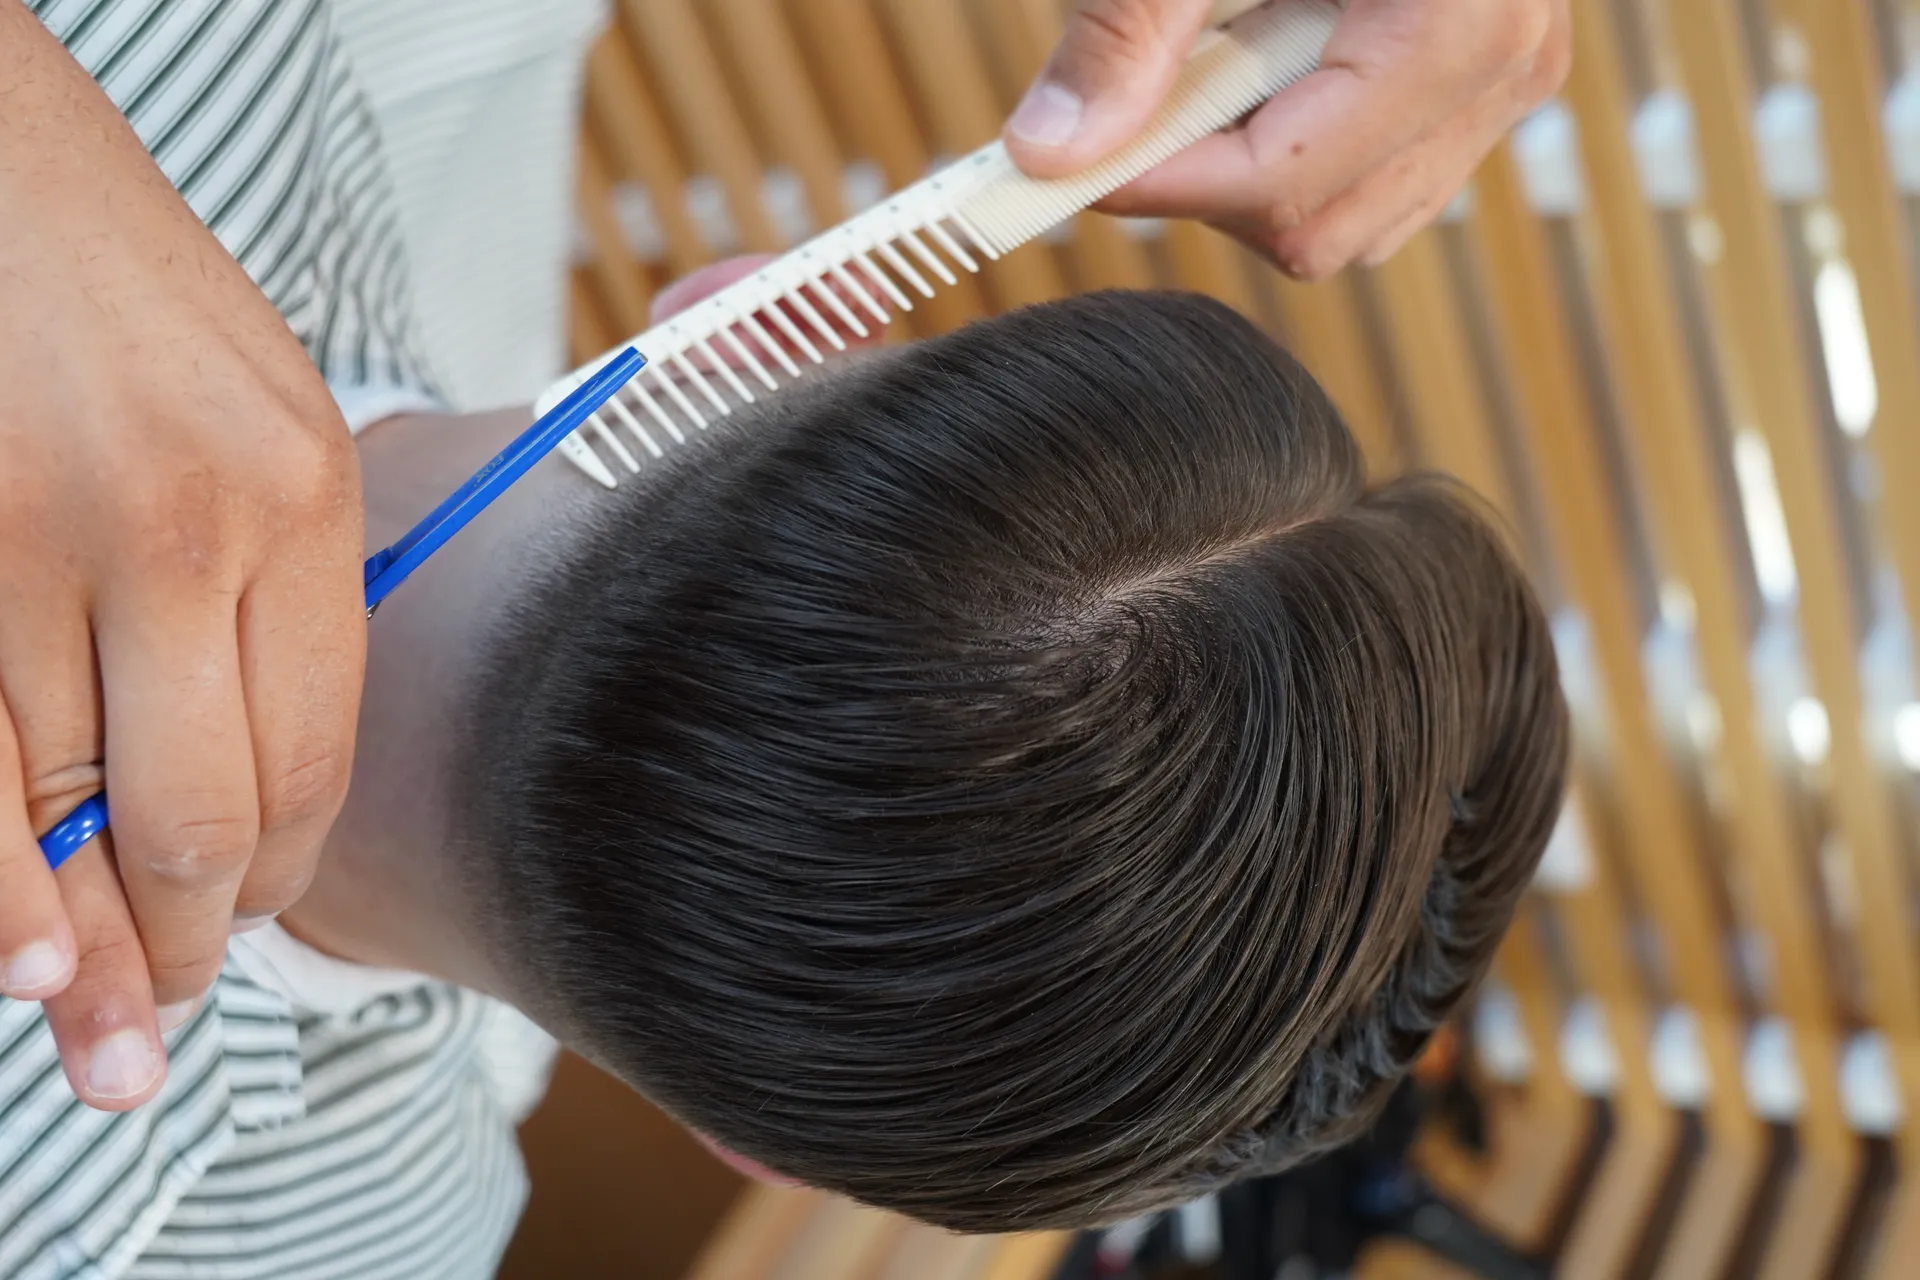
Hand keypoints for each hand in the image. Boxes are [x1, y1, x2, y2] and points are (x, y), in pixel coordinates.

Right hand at [0, 4, 364, 1107]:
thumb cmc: (114, 283)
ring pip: (70, 809)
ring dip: (84, 946)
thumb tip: (250, 776)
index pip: (312, 755)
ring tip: (101, 1037)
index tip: (254, 932)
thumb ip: (268, 586)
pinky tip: (18, 965)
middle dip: (188, 947)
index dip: (281, 876)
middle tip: (166, 1028)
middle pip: (202, 813)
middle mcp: (188, 531)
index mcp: (303, 497)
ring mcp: (41, 543)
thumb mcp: (257, 413)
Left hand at [1003, 0, 1570, 277]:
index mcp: (1464, 19)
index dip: (1161, 182)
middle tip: (1140, 93)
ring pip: (1345, 224)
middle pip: (1316, 227)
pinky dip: (1294, 147)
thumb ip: (1128, 28)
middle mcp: (1506, 69)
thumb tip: (1050, 151)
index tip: (1068, 162)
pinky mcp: (1481, 94)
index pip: (1284, 179)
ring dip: (1248, 167)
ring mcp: (1504, 89)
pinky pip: (1373, 185)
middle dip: (1207, 183)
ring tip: (1217, 48)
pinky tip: (1263, 55)